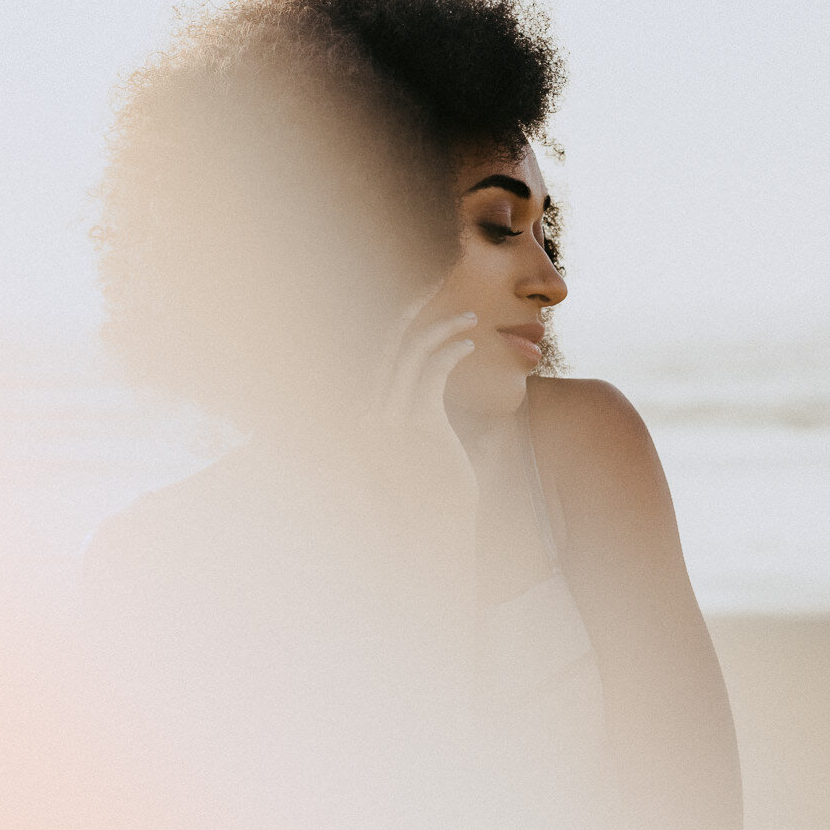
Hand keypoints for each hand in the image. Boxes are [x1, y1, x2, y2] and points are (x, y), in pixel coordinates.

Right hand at [355, 300, 479, 543]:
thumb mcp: (413, 460)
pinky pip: (433, 368)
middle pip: (386, 346)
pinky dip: (451, 349)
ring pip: (412, 351)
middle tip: (434, 287)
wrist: (429, 542)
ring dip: (442, 327)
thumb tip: (429, 399)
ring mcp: (389, 418)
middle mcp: (367, 415)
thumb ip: (413, 427)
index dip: (393, 328)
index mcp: (360, 420)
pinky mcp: (418, 422)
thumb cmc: (425, 506)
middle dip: (410, 312)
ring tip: (469, 318)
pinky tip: (468, 345)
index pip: (372, 358)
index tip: (417, 310)